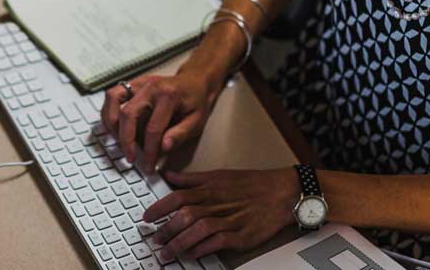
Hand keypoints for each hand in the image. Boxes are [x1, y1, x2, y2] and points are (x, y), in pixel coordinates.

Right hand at [100, 72, 221, 171]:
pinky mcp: (132, 83)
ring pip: (113, 98)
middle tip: (130, 158)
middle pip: (128, 113)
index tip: (148, 165)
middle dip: (126, 140)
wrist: (195, 81)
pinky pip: (112, 95)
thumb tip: (163, 148)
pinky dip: (108, 112)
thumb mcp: (197, 121)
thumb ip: (180, 134)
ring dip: (111, 123)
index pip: (153, 128)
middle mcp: (151, 86)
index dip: (149, 151)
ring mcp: (140, 82)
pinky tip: (115, 128)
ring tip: (117, 141)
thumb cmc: (196, 102)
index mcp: (169, 95)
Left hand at [144, 167, 299, 260]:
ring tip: (167, 253)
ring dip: (180, 242)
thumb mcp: (220, 175)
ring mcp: (230, 219)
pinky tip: (191, 254)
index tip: (146, 217)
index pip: (178, 196)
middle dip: (166, 228)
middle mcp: (218, 202)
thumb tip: (168, 176)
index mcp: (211, 187)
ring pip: (199, 229)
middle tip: (154, 239)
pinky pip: (218, 242)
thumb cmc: (252, 184)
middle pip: (185, 214)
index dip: (159, 207)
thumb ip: (192, 179)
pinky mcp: (242, 235)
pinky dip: (202, 248)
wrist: (283, 192)